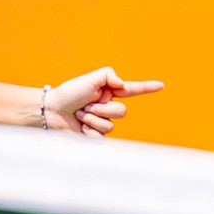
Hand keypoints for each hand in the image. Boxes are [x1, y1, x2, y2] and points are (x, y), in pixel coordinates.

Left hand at [45, 67, 163, 137]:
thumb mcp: (89, 79)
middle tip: (85, 105)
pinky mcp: (95, 136)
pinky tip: (79, 127)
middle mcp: (108, 107)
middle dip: (102, 108)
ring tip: (79, 114)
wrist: (51, 110)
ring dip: (92, 119)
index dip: (147, 88)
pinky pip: (101, 137)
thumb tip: (123, 84)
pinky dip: (89, 131)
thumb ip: (108, 76)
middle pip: (121, 112)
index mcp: (109, 92)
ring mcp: (102, 122)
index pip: (132, 90)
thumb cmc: (68, 93)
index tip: (162, 85)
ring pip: (110, 125)